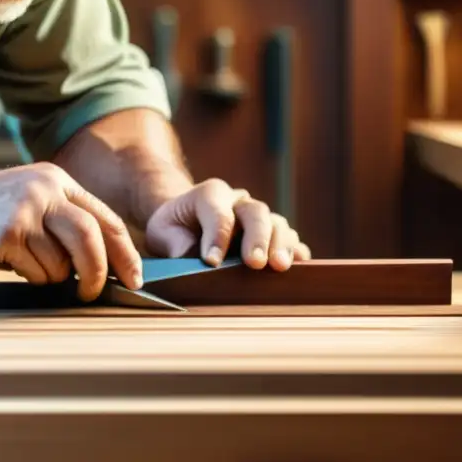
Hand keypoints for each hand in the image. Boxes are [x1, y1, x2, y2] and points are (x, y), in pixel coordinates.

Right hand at [0, 162, 142, 299]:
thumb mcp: (33, 203)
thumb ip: (64, 224)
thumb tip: (103, 266)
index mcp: (59, 182)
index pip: (106, 219)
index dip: (125, 252)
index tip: (135, 277)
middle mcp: (47, 191)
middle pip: (92, 237)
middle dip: (99, 271)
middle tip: (93, 292)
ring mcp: (27, 210)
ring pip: (62, 260)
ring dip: (54, 277)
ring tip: (34, 269)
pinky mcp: (9, 232)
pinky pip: (36, 270)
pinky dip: (33, 278)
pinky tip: (15, 265)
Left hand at [143, 179, 310, 270]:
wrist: (185, 224)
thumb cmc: (173, 229)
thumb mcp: (162, 232)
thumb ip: (176, 244)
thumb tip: (194, 258)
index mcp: (210, 194)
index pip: (218, 214)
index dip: (217, 238)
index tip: (212, 262)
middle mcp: (239, 200)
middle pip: (256, 213)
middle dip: (257, 238)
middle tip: (255, 263)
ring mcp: (258, 215)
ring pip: (277, 223)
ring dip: (281, 245)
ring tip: (280, 267)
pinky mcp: (271, 232)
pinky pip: (290, 237)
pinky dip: (295, 250)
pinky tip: (299, 264)